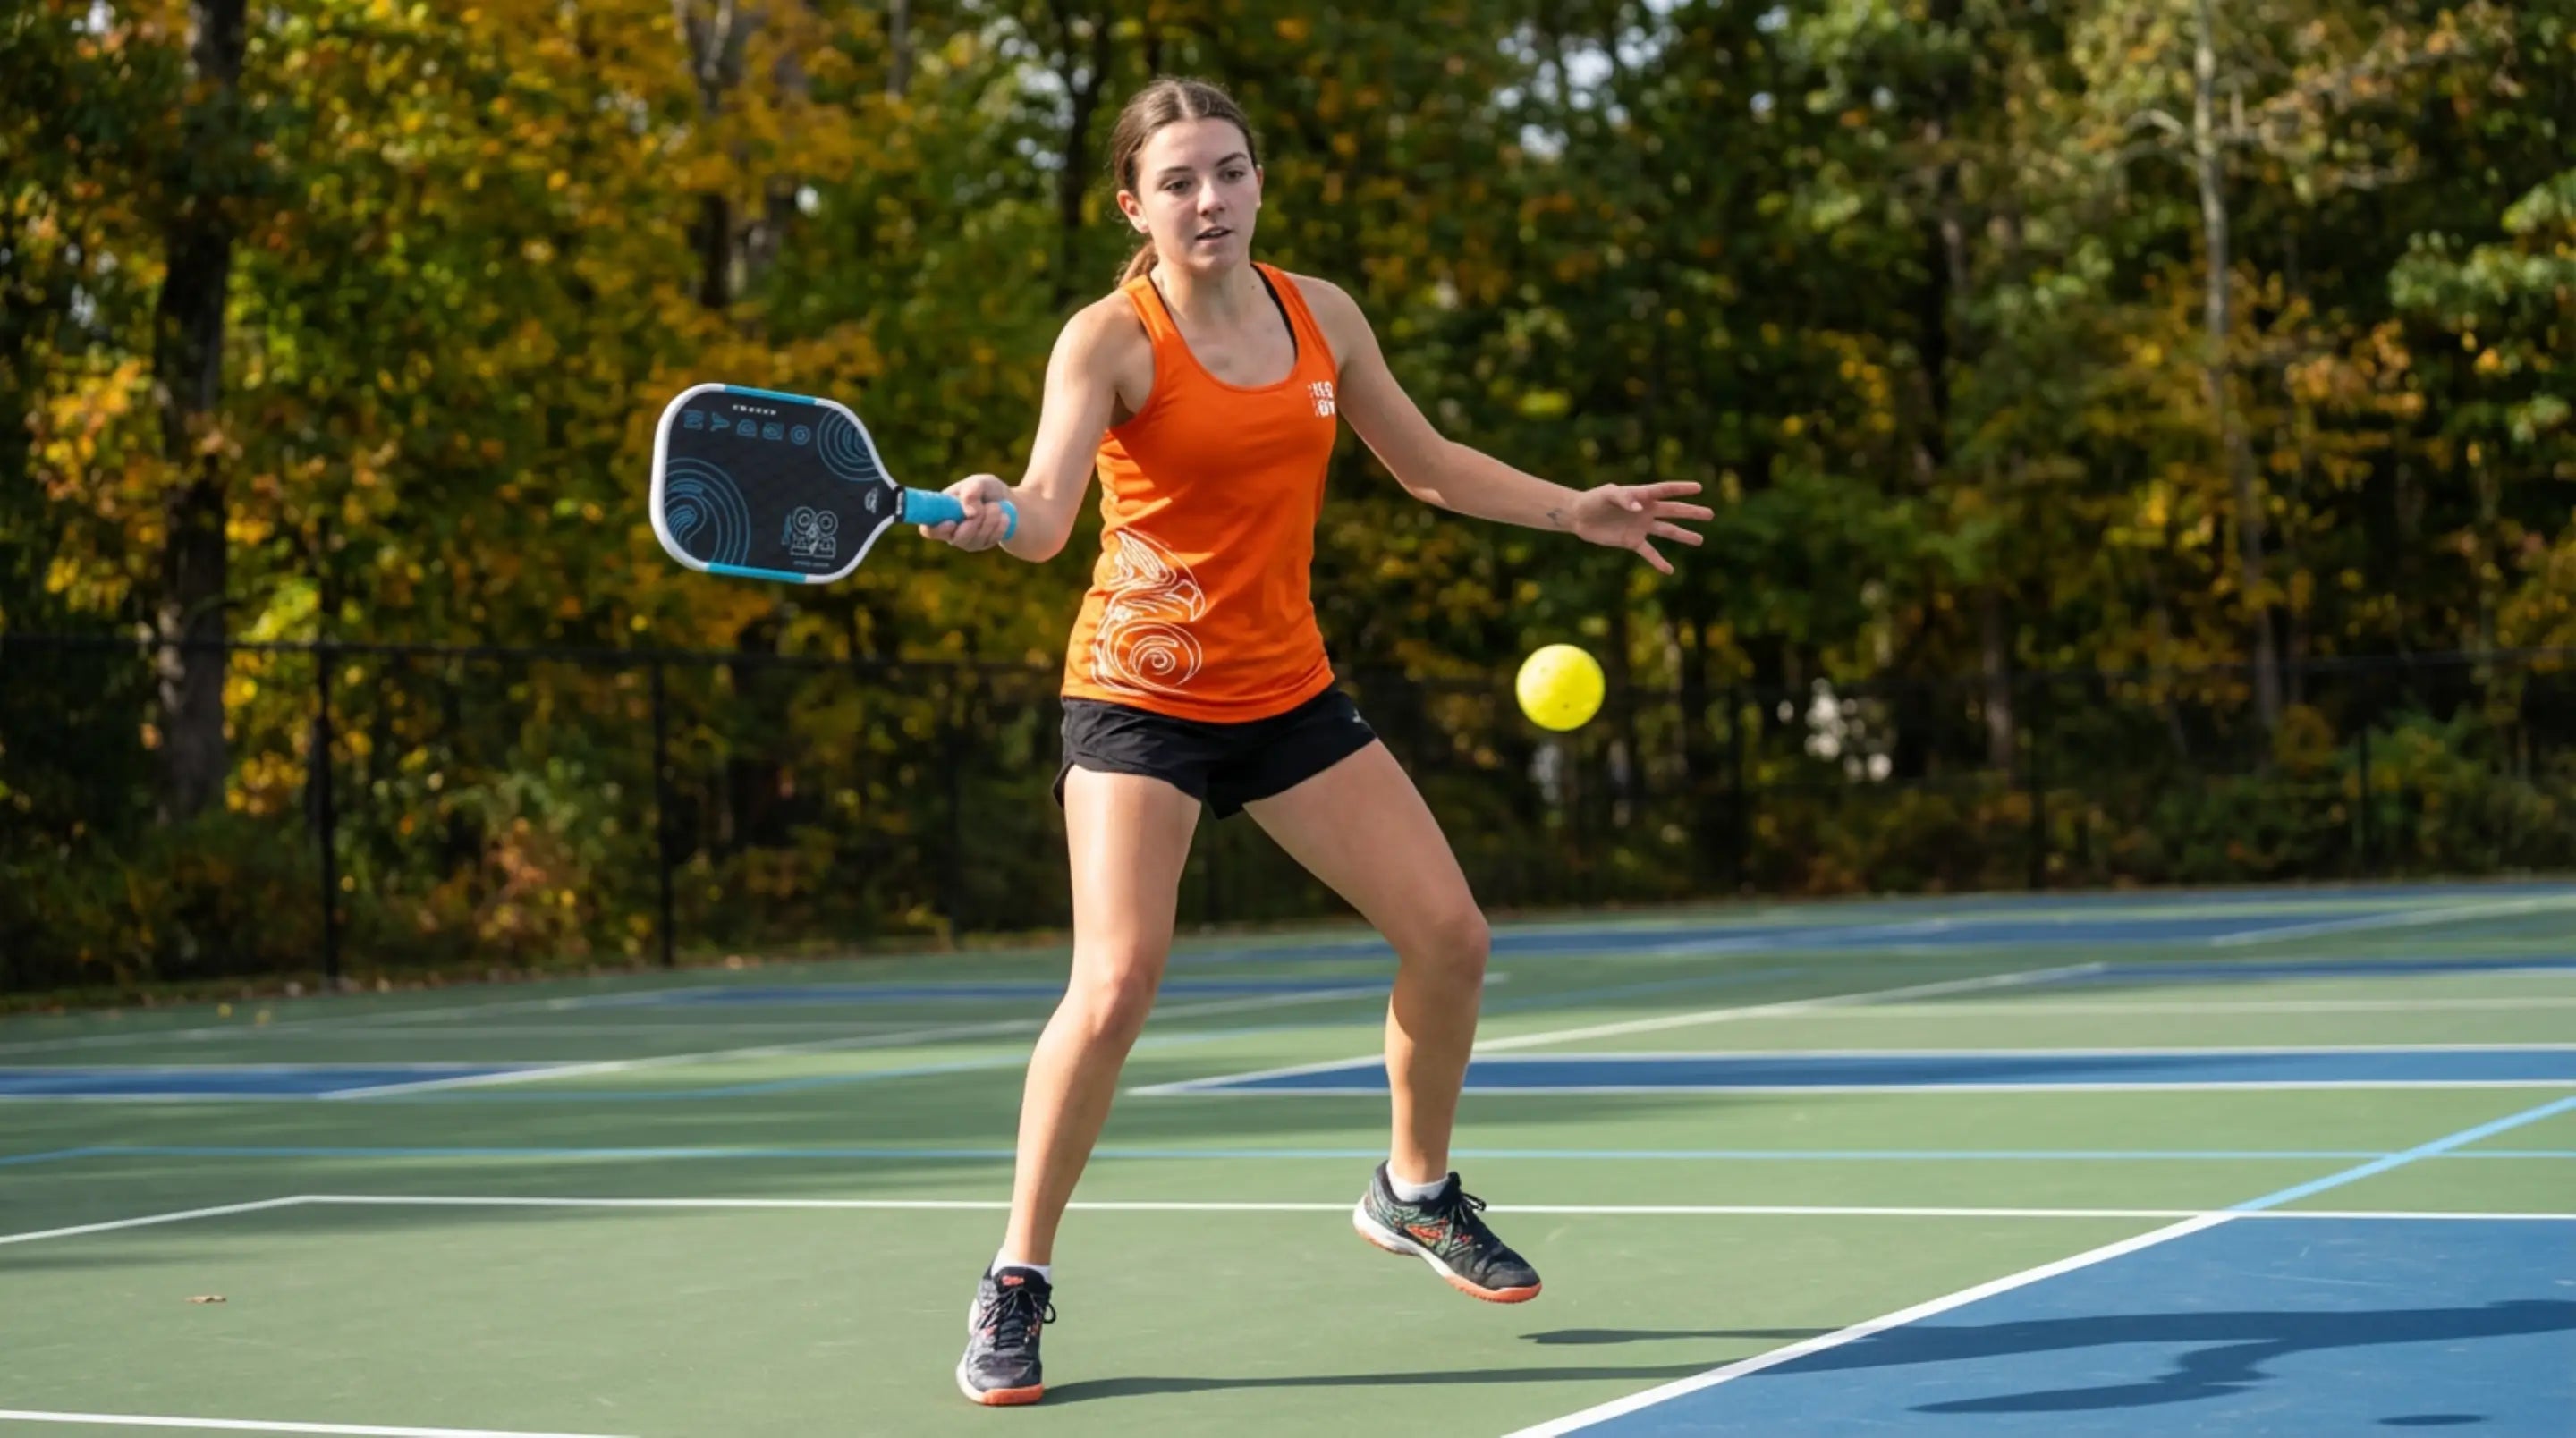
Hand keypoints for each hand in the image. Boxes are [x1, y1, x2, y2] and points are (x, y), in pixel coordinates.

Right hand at [920, 473, 1014, 551]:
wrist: (1008, 502)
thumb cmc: (987, 490)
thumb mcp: (981, 482)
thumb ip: (972, 490)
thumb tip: (970, 512)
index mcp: (941, 513)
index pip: (928, 529)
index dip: (936, 530)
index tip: (952, 522)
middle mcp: (950, 530)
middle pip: (955, 539)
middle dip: (973, 524)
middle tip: (984, 508)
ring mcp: (966, 540)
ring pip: (974, 541)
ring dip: (989, 521)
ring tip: (997, 506)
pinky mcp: (982, 545)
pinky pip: (989, 542)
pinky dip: (999, 527)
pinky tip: (1004, 517)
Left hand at [1569, 481, 1711, 574]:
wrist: (1580, 517)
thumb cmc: (1593, 500)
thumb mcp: (1606, 494)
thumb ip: (1623, 498)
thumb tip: (1641, 508)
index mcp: (1642, 495)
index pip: (1666, 490)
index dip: (1682, 489)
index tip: (1699, 488)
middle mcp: (1646, 510)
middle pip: (1673, 511)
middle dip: (1691, 512)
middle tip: (1710, 514)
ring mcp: (1641, 526)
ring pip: (1667, 531)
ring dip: (1683, 535)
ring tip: (1700, 540)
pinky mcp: (1632, 541)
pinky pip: (1649, 552)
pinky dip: (1658, 561)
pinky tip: (1670, 570)